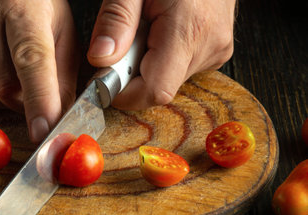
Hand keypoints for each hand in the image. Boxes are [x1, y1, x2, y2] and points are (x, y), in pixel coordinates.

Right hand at [0, 0, 78, 142]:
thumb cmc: (36, 11)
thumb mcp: (62, 35)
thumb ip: (63, 78)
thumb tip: (57, 120)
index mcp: (24, 8)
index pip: (31, 60)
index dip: (39, 99)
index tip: (43, 130)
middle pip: (4, 86)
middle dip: (24, 102)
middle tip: (34, 90)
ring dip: (4, 100)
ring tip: (13, 75)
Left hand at [87, 0, 235, 109]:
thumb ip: (116, 19)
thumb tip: (100, 60)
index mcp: (189, 29)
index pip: (155, 91)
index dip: (125, 93)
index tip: (105, 78)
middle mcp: (208, 46)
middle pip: (159, 88)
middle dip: (132, 75)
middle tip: (126, 41)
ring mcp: (215, 50)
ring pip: (168, 81)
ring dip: (146, 66)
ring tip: (146, 30)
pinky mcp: (215, 51)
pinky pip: (179, 69)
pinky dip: (161, 59)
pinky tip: (160, 33)